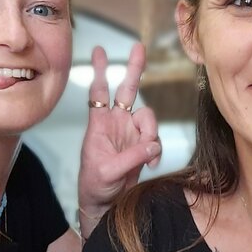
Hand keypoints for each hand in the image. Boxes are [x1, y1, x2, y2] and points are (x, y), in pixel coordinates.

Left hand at [77, 43, 160, 237]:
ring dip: (151, 134)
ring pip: (148, 118)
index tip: (100, 50)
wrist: (104, 204)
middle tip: (139, 47)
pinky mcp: (141, 145)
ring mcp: (129, 133)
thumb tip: (152, 145)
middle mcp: (115, 123)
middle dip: (134, 69)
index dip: (100, 71)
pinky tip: (150, 163)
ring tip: (147, 156)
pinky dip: (156, 150)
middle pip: (127, 90)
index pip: (98, 92)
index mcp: (99, 125)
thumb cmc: (95, 186)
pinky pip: (155, 139)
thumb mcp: (107, 172)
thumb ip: (130, 157)